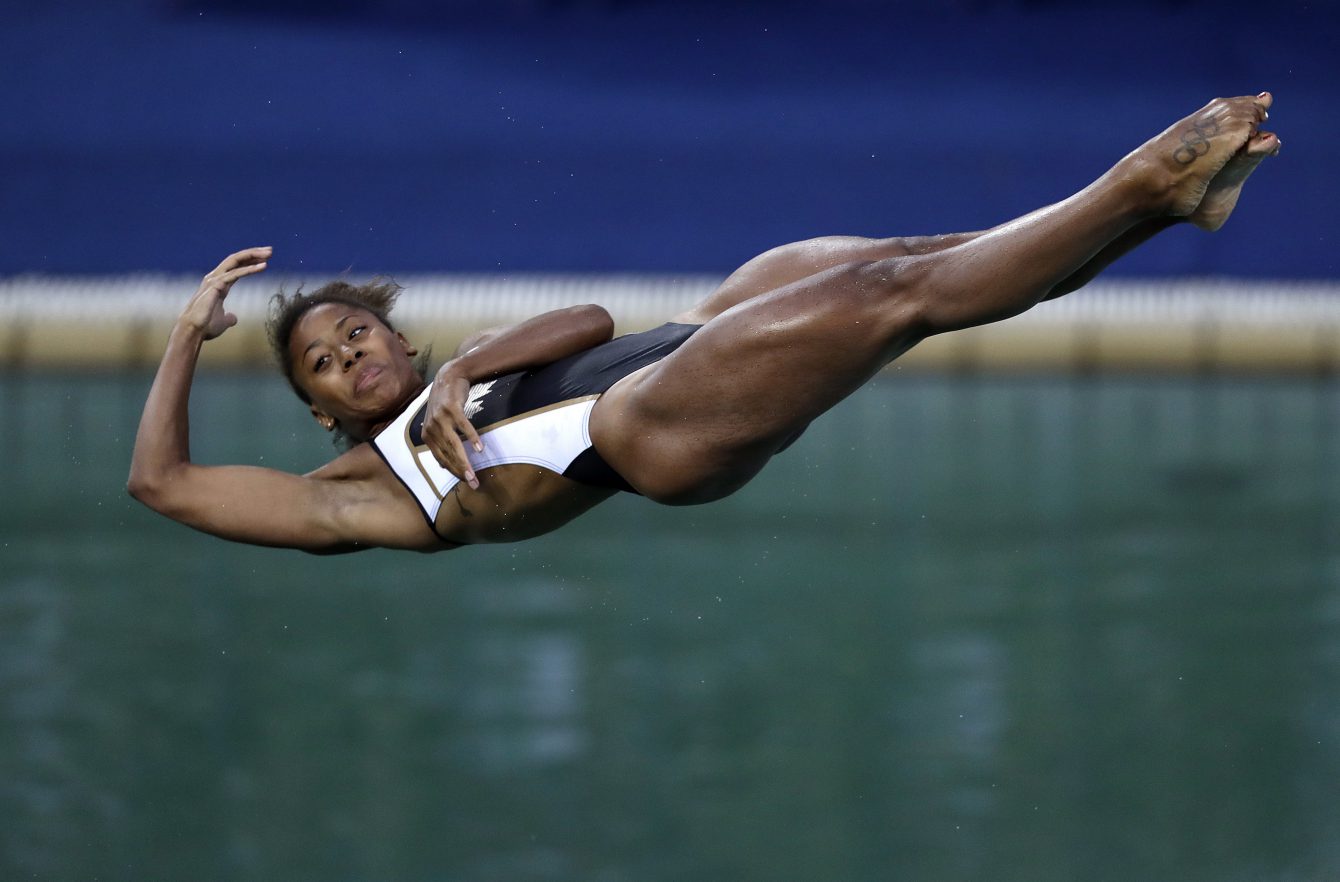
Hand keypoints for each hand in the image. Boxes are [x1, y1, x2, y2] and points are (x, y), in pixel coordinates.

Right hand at [179, 247, 270, 339]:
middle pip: (236, 259)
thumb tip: (233, 318)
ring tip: (270, 254)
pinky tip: (263, 266)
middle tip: (270, 250)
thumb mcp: (222, 322)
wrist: (193, 331)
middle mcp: (216, 278)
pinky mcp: (215, 285)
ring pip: (235, 261)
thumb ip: (229, 318)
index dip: (250, 261)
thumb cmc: (206, 327)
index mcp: (219, 283)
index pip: (236, 267)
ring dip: (254, 256)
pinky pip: (235, 274)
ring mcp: (214, 280)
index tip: (266, 259)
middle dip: (253, 253)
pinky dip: (250, 269)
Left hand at [421, 360, 484, 488]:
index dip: (454, 471)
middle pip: (448, 455)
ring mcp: (441, 418)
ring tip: (474, 474)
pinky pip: (463, 427)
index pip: (441, 459)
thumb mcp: (436, 423)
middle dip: (461, 472)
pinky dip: (472, 438)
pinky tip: (479, 449)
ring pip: (454, 445)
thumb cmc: (445, 403)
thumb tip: (441, 464)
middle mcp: (431, 428)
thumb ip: (438, 442)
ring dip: (465, 461)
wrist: (449, 376)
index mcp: (427, 435)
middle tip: (473, 484)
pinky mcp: (453, 409)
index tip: (466, 482)